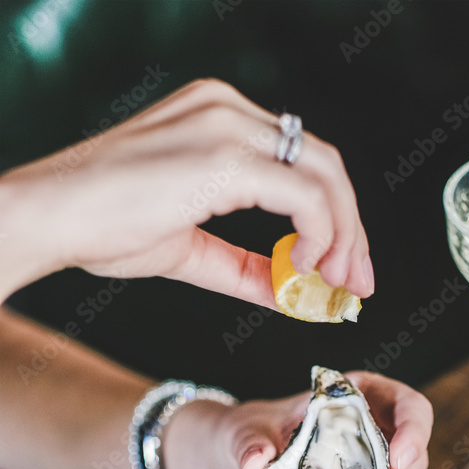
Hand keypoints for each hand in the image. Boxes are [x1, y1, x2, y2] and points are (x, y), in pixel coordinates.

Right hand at [0, 79, 373, 304]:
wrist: (49, 216)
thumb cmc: (101, 226)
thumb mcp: (188, 248)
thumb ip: (242, 266)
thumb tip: (288, 294)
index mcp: (219, 119)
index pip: (301, 163)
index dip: (334, 219)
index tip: (340, 269)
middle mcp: (229, 110)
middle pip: (325, 164)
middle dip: (352, 230)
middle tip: (356, 284)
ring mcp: (228, 126)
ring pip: (325, 175)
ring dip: (343, 237)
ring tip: (334, 285)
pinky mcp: (225, 155)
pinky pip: (304, 194)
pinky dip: (319, 235)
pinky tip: (304, 269)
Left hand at [163, 372, 432, 468]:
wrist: (229, 466)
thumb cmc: (245, 434)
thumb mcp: (243, 433)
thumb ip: (249, 445)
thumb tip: (255, 466)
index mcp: (354, 398)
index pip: (407, 405)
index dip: (413, 429)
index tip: (399, 459)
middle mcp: (370, 430)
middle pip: (412, 450)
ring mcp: (368, 466)